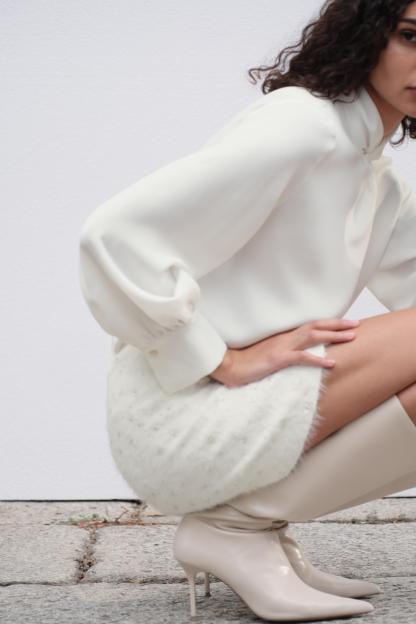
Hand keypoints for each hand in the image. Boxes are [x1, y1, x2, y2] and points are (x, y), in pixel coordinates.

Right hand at [210, 317, 359, 387]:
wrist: (229, 365)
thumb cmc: (247, 361)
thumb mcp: (269, 353)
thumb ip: (284, 351)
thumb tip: (297, 354)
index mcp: (283, 336)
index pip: (310, 325)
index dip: (328, 323)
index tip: (344, 322)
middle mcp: (285, 337)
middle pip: (315, 326)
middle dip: (337, 324)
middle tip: (356, 324)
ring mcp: (282, 347)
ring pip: (312, 337)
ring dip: (333, 336)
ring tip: (351, 337)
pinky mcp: (277, 359)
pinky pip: (301, 358)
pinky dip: (317, 359)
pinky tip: (331, 363)